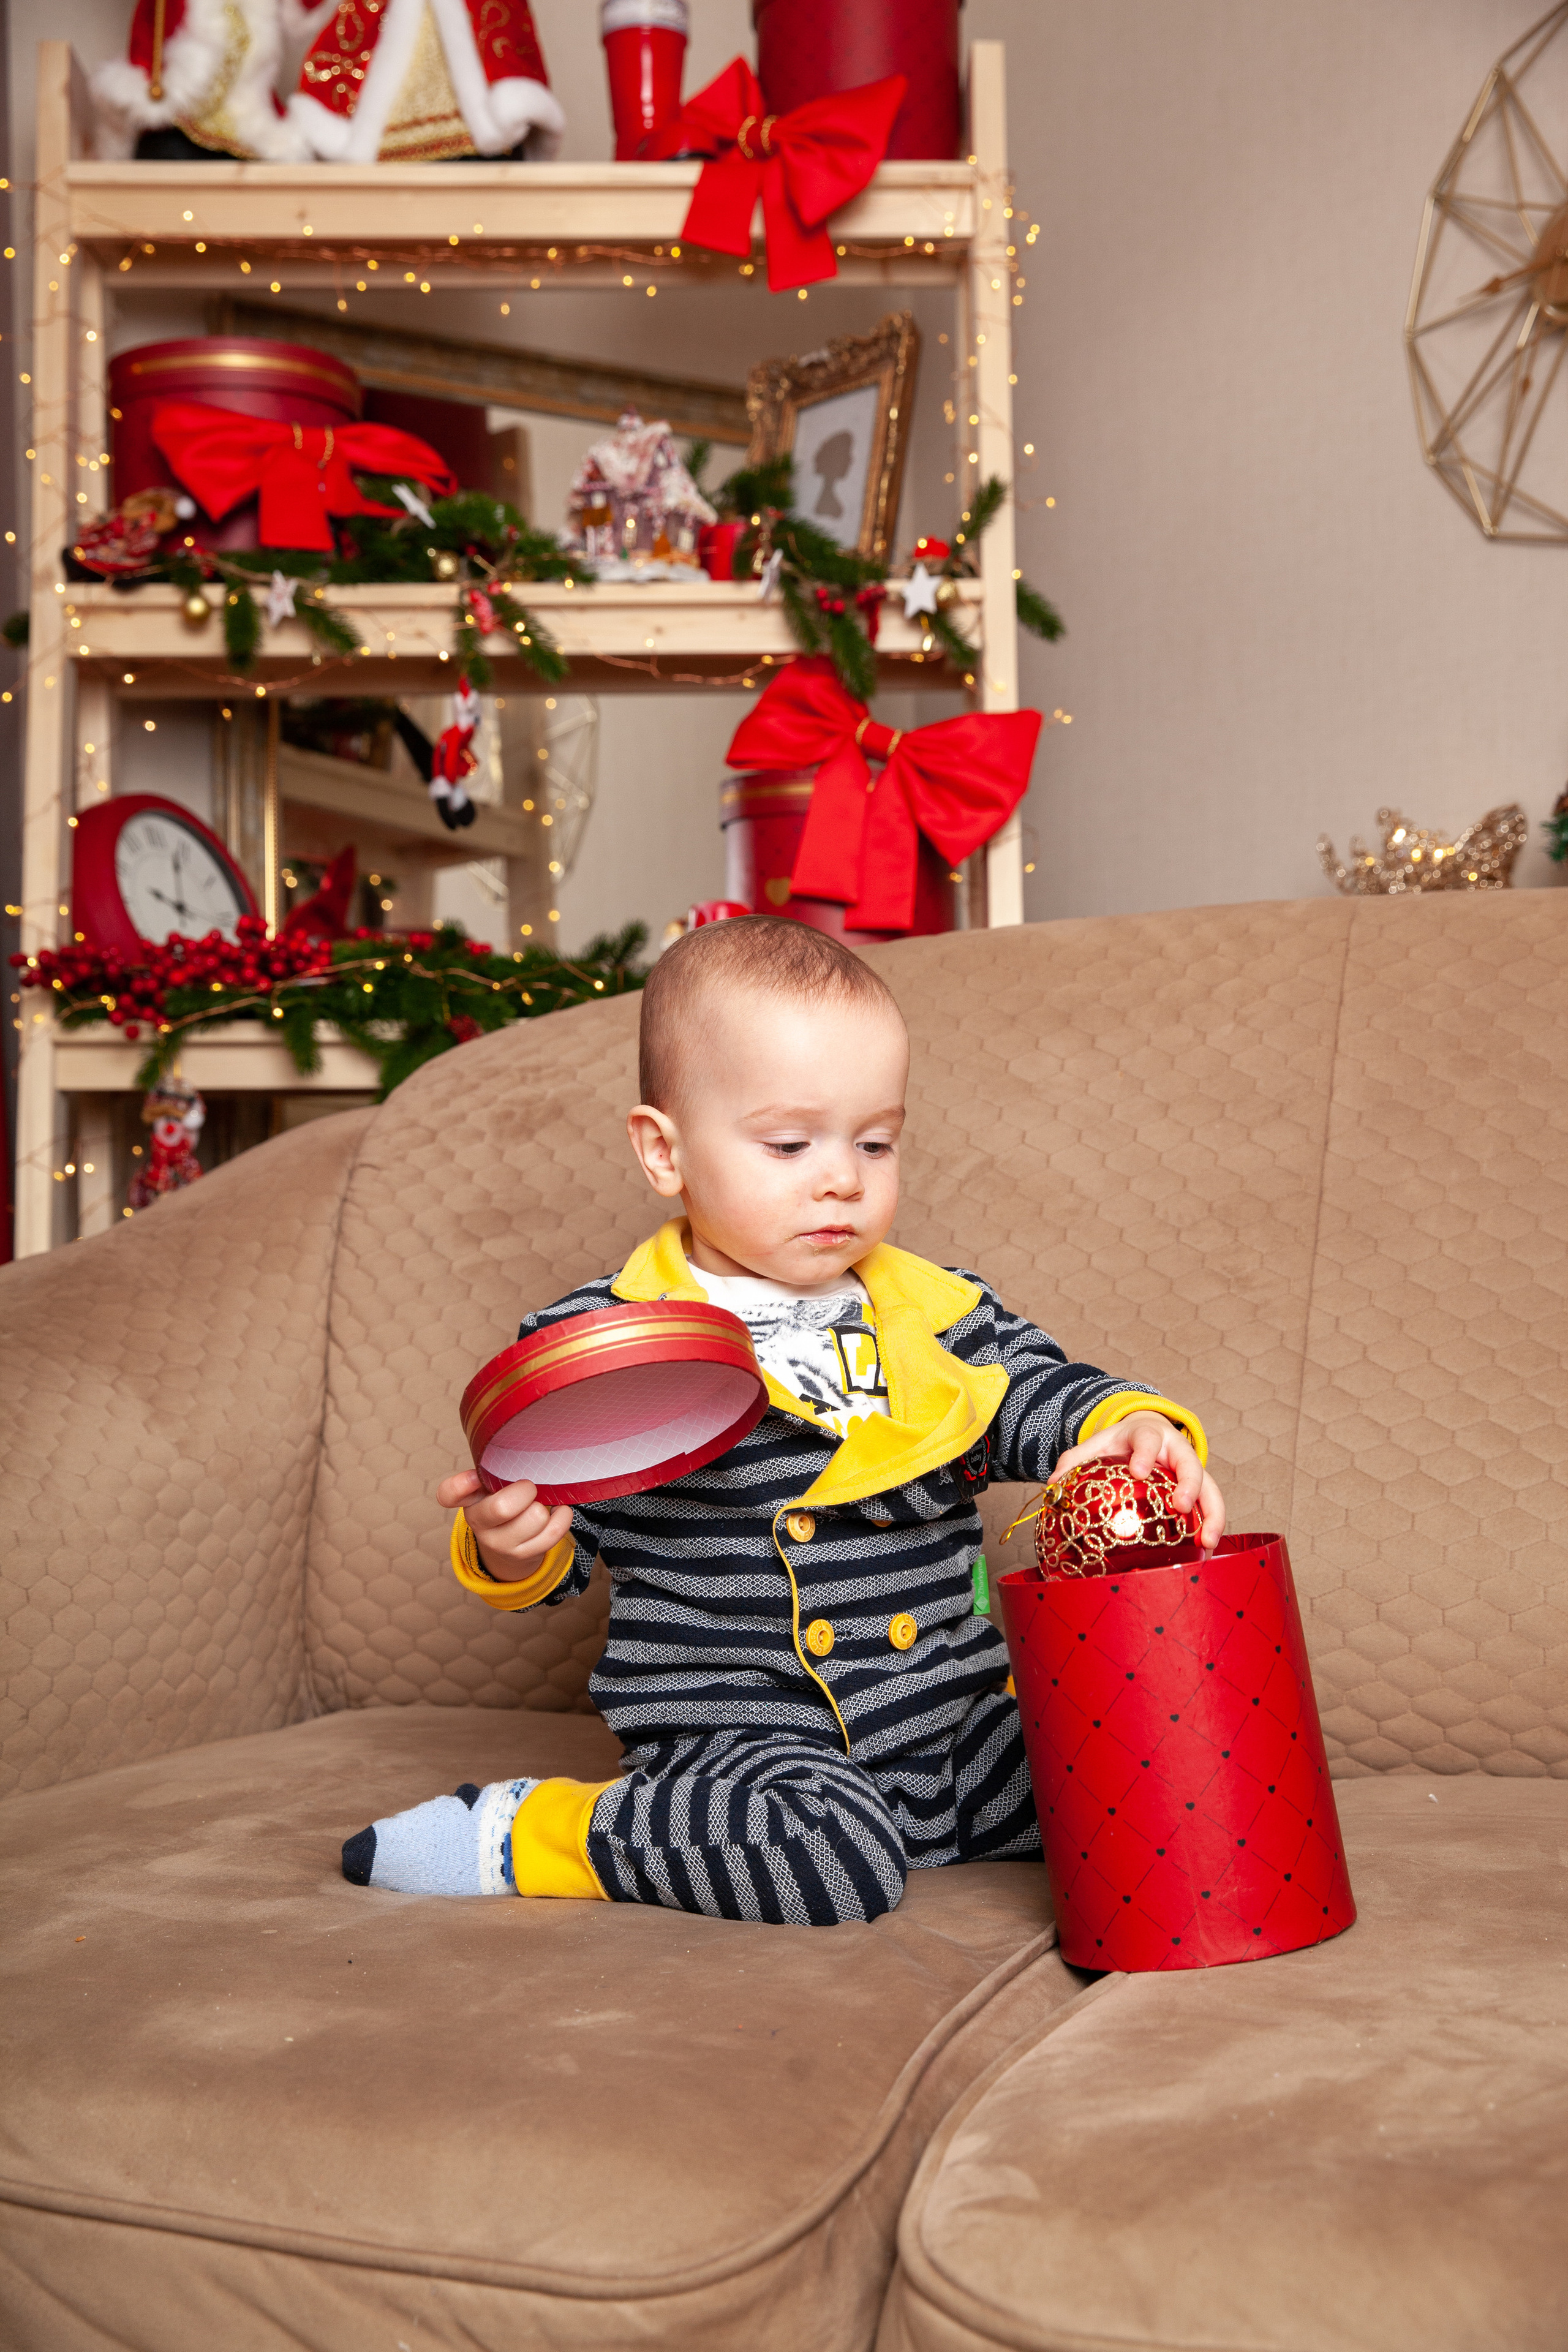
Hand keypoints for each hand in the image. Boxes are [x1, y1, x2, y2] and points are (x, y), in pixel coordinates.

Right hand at [436, 1467, 573, 1583]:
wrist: (508, 1545)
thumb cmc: (506, 1502)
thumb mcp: (494, 1486)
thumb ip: (495, 1469)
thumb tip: (516, 1447)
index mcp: (469, 1499)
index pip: (449, 1494)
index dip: (460, 1485)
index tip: (473, 1479)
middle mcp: (479, 1523)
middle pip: (503, 1507)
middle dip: (526, 1491)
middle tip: (529, 1489)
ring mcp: (500, 1544)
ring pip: (535, 1517)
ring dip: (544, 1506)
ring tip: (539, 1504)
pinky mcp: (523, 1555)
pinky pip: (553, 1532)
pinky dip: (562, 1517)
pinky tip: (557, 1511)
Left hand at [1049, 1412, 1225, 1550]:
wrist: (1146, 1436)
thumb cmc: (1119, 1446)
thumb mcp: (1096, 1445)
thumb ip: (1074, 1461)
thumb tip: (1053, 1485)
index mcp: (1148, 1435)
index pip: (1148, 1439)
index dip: (1145, 1454)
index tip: (1138, 1471)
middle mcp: (1177, 1451)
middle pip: (1191, 1464)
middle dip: (1190, 1485)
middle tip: (1182, 1507)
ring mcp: (1192, 1472)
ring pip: (1211, 1489)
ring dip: (1212, 1515)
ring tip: (1207, 1542)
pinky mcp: (1200, 1492)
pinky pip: (1210, 1510)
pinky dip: (1210, 1530)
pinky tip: (1205, 1555)